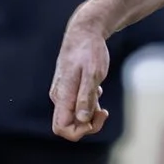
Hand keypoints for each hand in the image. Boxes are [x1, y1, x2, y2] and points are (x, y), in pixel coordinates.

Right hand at [49, 15, 113, 140]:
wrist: (84, 32)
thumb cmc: (89, 51)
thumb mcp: (93, 74)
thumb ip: (86, 97)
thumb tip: (82, 120)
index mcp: (63, 95)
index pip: (61, 128)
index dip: (79, 131)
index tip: (95, 117)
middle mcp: (59, 97)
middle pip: (68, 126)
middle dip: (87, 125)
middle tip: (104, 112)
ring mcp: (63, 93)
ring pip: (74, 116)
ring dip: (90, 114)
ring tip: (100, 95)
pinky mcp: (69, 89)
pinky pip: (77, 106)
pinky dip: (89, 104)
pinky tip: (97, 90)